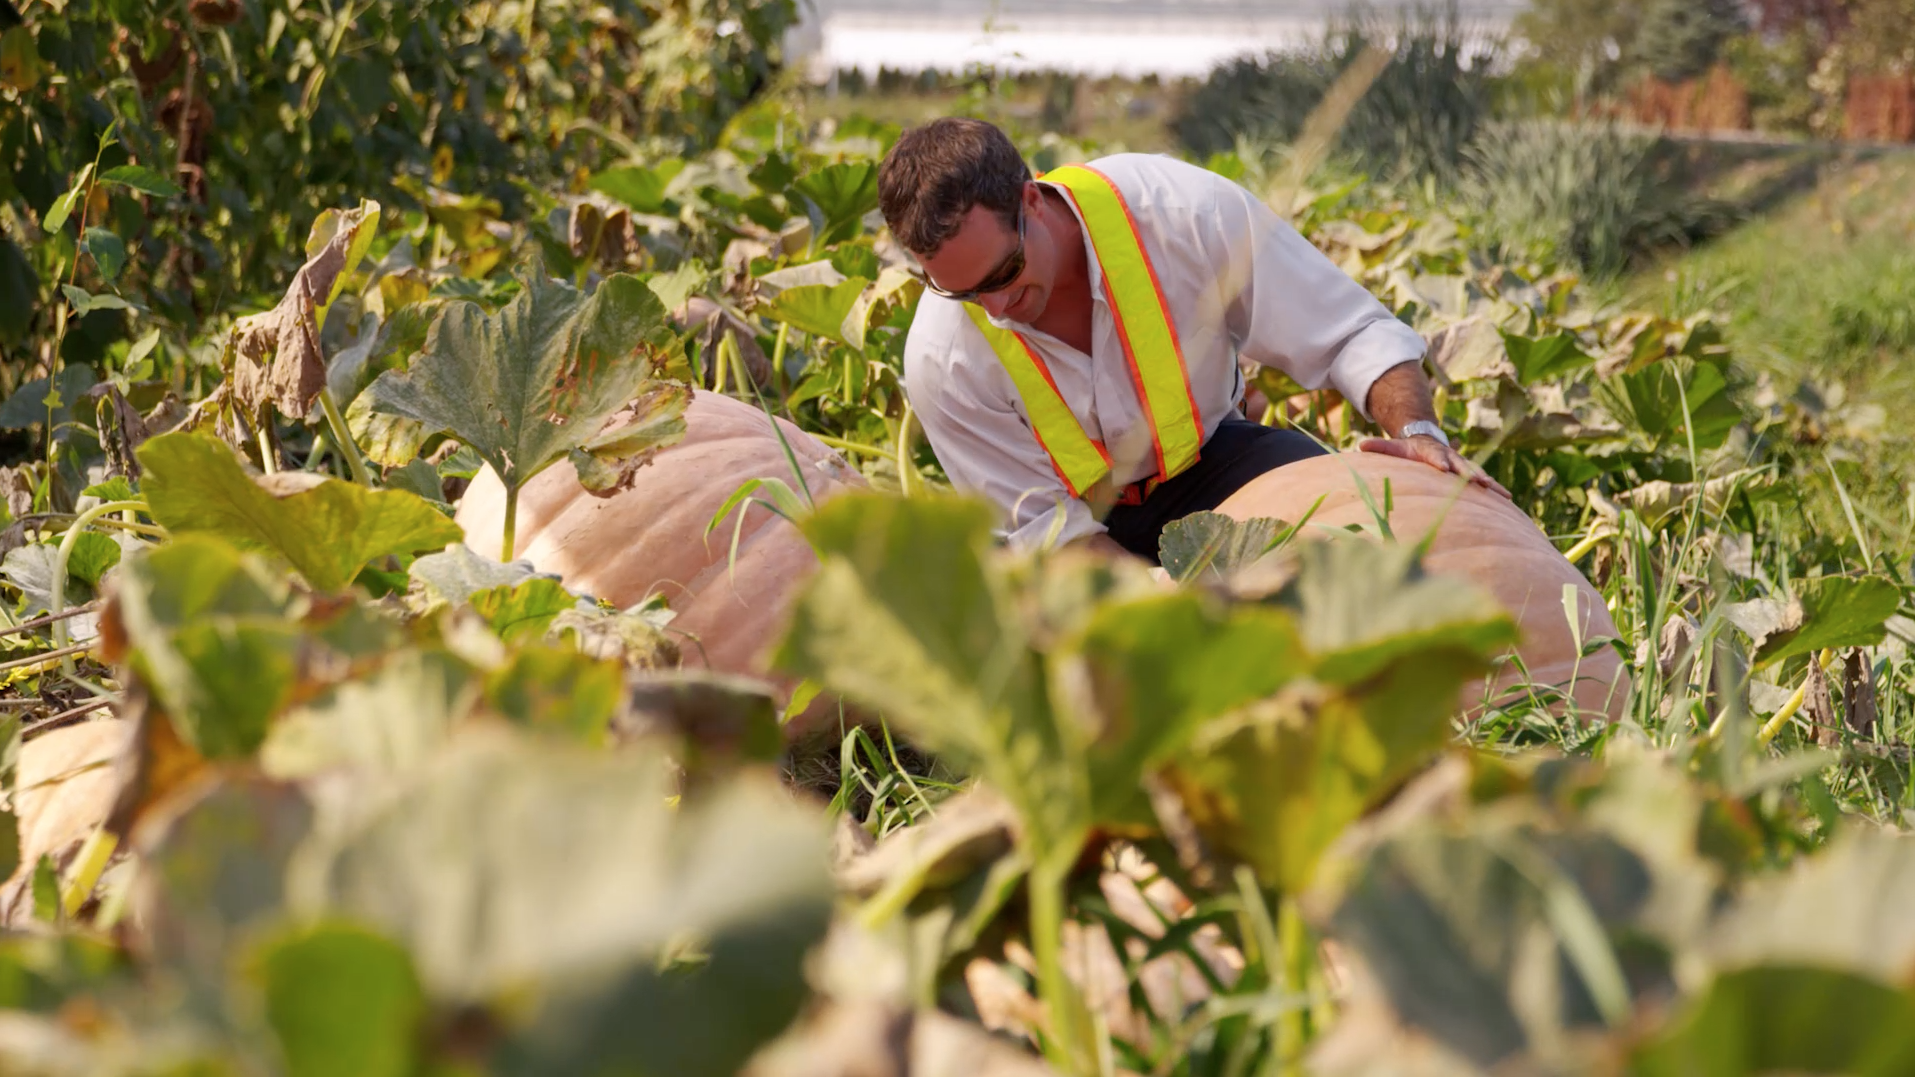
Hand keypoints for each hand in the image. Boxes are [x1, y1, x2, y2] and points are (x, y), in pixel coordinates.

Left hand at [1358, 435, 1512, 499]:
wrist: (1428, 442)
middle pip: (1462, 465)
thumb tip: (1359, 445)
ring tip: (1502, 493)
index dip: (1439, 460)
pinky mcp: (1468, 474)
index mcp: (1432, 451)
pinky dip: (1496, 490)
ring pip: (1477, 473)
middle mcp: (1450, 458)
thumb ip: (1379, 447)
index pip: (1435, 456)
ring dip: (1489, 483)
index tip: (1443, 468)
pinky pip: (1483, 483)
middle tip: (1480, 481)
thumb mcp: (1394, 448)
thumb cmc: (1408, 450)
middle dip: (1471, 473)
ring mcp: (1461, 465)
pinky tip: (1508, 501)